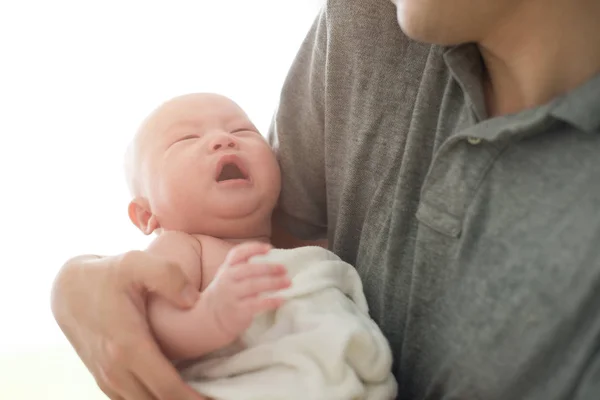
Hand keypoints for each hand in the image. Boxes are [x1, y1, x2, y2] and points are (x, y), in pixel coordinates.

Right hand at [51, 251, 205, 399]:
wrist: (69, 289)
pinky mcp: (105, 380)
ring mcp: (108, 379)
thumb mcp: (137, 262)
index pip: (167, 389)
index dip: (194, 399)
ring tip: (200, 396)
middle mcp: (115, 370)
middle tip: (216, 398)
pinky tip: (176, 393)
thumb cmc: (108, 275)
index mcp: (128, 345)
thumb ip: (168, 276)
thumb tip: (192, 300)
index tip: (217, 399)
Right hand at [202, 242, 289, 340]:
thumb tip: (274, 262)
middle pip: (249, 270)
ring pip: (254, 286)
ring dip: (273, 283)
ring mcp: (231, 296)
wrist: (210, 319)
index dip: (253, 248)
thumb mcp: (229, 276)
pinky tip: (281, 299)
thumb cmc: (226, 293)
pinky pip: (256, 304)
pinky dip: (270, 301)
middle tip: (284, 269)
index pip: (237, 254)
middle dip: (269, 268)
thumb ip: (244, 267)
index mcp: (227, 268)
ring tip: (288, 282)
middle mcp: (227, 280)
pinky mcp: (237, 311)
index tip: (269, 248)